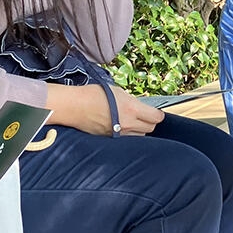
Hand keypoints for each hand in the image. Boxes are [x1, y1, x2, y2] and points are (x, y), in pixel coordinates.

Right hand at [45, 82, 164, 136]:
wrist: (74, 106)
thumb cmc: (93, 95)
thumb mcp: (117, 92)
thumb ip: (132, 101)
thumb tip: (139, 107)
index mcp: (132, 109)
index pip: (156, 117)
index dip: (158, 114)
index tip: (156, 112)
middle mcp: (128, 124)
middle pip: (150, 128)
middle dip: (150, 122)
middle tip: (145, 116)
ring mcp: (120, 134)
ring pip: (139, 136)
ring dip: (139, 130)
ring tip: (131, 122)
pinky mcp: (111, 140)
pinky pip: (126, 139)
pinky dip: (127, 135)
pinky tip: (121, 127)